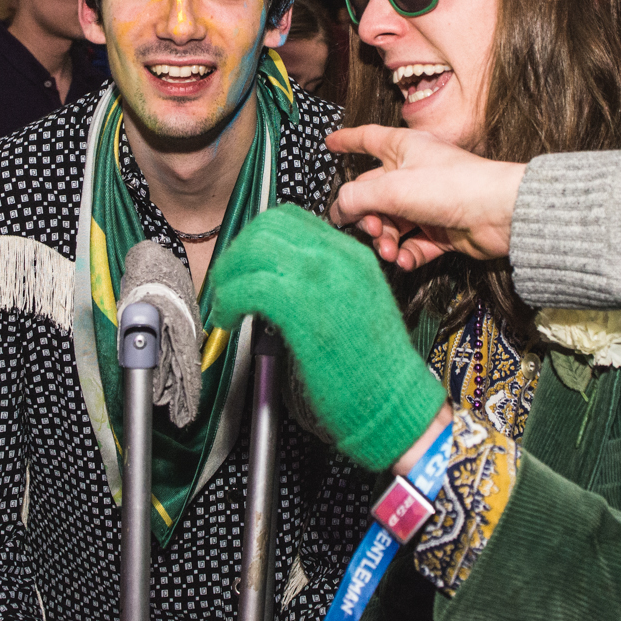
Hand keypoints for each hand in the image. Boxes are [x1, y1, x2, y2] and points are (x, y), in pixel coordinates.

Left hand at [210, 205, 445, 471]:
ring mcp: (321, 279)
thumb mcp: (354, 305)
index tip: (244, 265)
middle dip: (237, 253)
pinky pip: (250, 286)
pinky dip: (228, 300)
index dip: (257, 239)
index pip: (291, 220)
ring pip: (255, 249)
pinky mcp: (303, 307)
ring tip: (224, 305)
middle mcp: (338, 258)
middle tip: (226, 283)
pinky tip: (229, 320)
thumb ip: (320, 283)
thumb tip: (275, 279)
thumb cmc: (374, 368)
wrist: (396, 401)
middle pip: (268, 227)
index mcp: (352, 255)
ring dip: (228, 276)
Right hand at [326, 126, 524, 271]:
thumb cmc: (452, 186)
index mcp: (404, 149)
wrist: (500, 214)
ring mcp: (428, 203)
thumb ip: (356, 198)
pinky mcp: (443, 230)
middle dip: (366, 215)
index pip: (368, 139)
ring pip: (393, 224)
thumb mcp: (392, 188)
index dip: (347, 140)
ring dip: (386, 240)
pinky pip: (415, 244)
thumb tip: (337, 210)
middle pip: (374, 194)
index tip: (329, 143)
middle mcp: (414, 174)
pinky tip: (405, 260)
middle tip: (372, 229)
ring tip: (390, 251)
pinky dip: (407, 254)